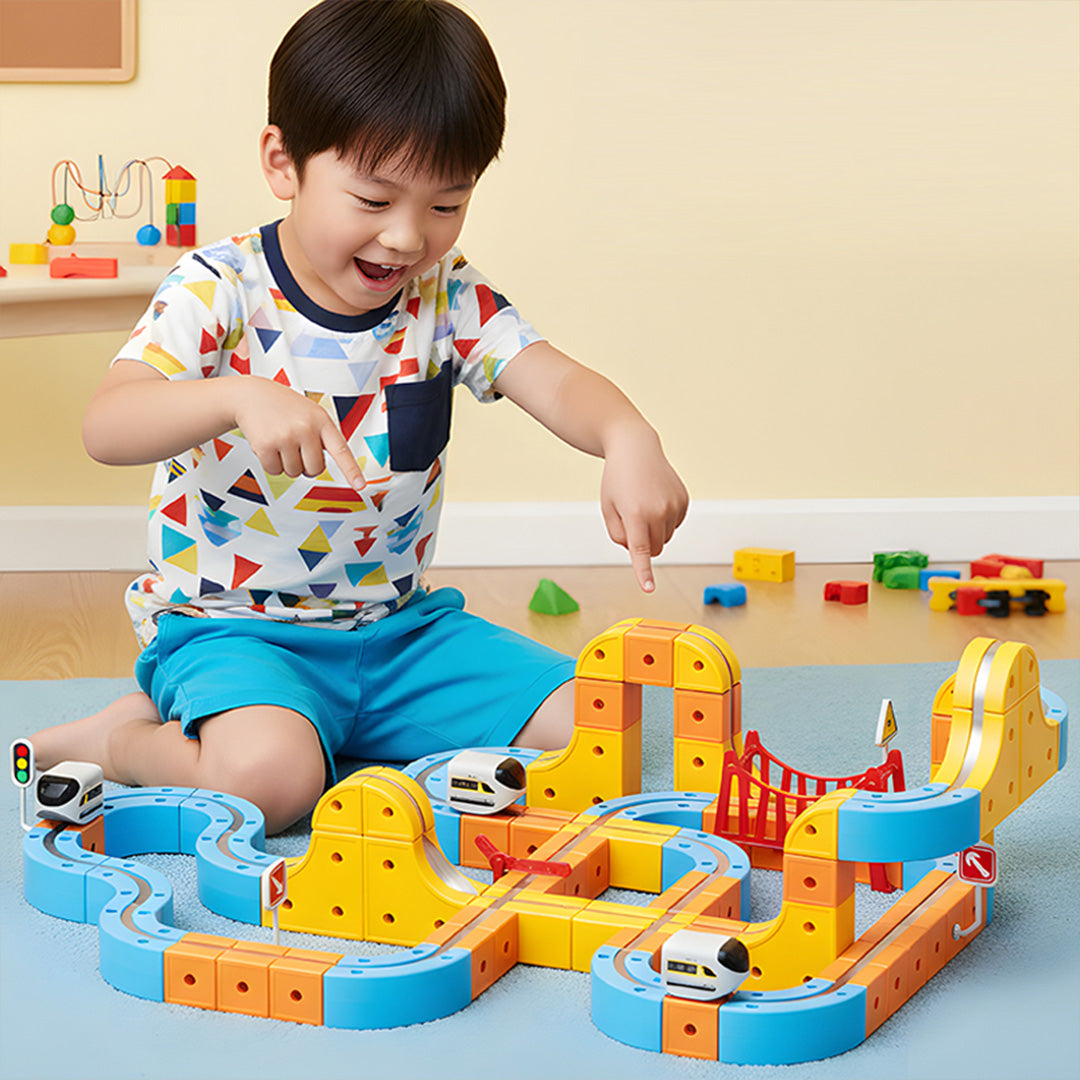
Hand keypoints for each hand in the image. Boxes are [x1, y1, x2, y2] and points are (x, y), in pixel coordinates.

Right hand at [229, 376, 363, 488]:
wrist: (251, 396)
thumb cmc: (284, 407)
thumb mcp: (311, 413)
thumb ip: (322, 436)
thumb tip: (323, 466)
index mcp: (321, 421)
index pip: (341, 450)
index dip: (351, 470)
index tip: (360, 485)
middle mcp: (306, 428)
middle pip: (315, 470)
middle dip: (306, 466)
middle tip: (297, 449)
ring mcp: (286, 437)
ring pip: (294, 472)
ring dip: (287, 464)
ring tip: (281, 442)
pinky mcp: (266, 445)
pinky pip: (274, 471)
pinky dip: (271, 464)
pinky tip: (269, 445)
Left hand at [600, 432, 688, 591]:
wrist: (635, 449)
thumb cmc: (616, 480)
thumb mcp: (608, 509)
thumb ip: (619, 535)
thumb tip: (639, 551)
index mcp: (636, 514)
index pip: (641, 551)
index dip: (644, 572)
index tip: (649, 588)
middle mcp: (658, 511)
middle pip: (654, 549)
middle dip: (643, 545)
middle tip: (630, 522)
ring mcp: (674, 505)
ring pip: (665, 538)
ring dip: (654, 532)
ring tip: (642, 505)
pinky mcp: (684, 501)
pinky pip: (674, 525)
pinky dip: (664, 520)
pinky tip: (655, 500)